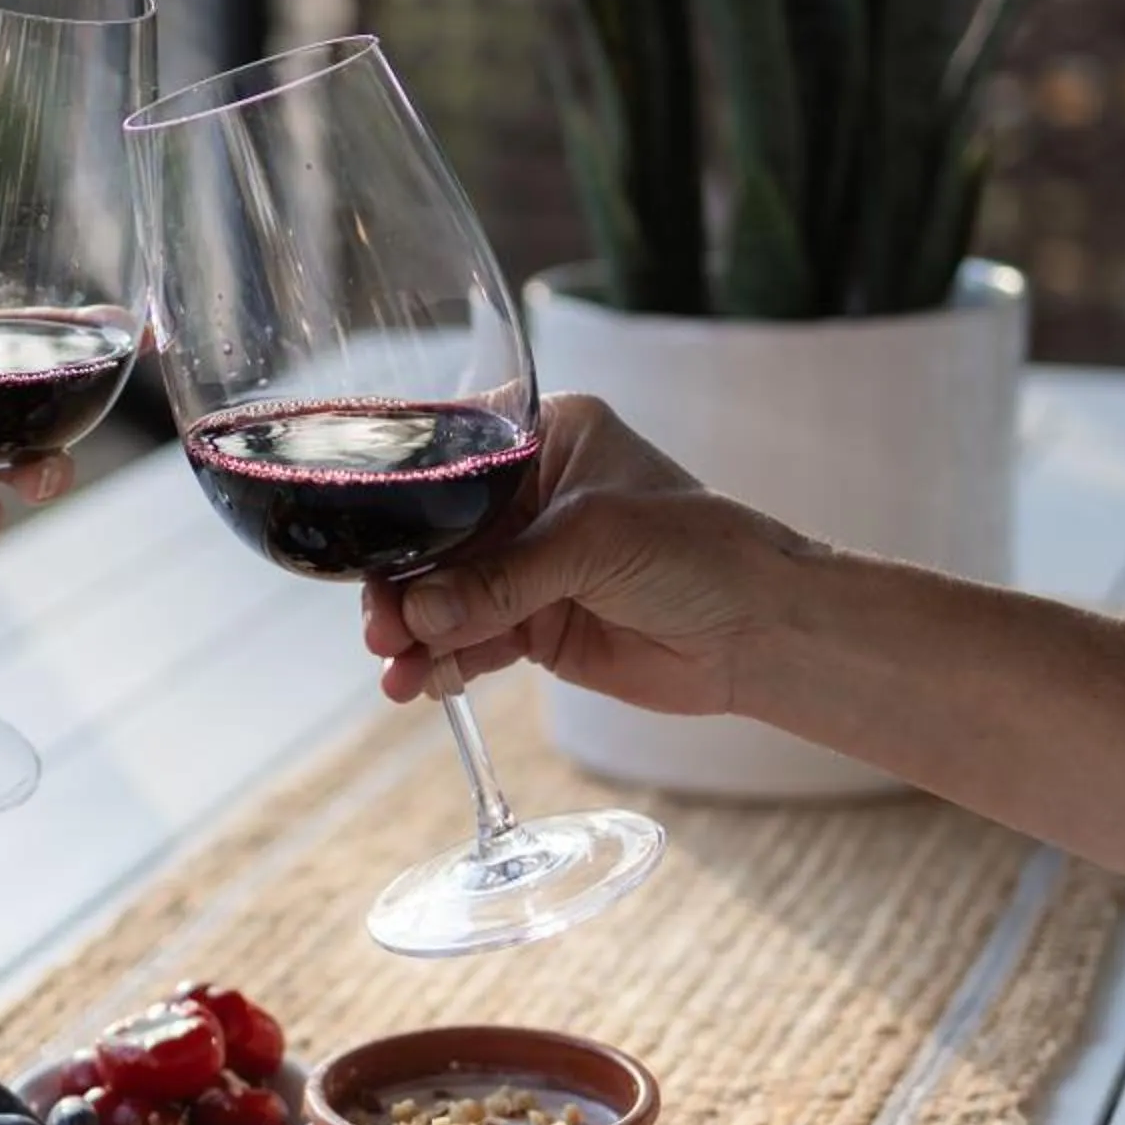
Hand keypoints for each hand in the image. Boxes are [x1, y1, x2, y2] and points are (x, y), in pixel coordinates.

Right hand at [359, 393, 809, 712]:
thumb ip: (501, 579)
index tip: (364, 543)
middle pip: (435, 538)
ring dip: (416, 634)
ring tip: (396, 670)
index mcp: (544, 439)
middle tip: (381, 628)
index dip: (402, 502)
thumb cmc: (700, 551)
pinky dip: (443, 664)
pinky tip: (420, 685)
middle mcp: (527, 497)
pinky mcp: (535, 625)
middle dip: (402, 585)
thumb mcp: (592, 542)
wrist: (760, 633)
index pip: (451, 458)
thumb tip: (420, 616)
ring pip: (445, 597)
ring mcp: (528, 565)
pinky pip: (470, 641)